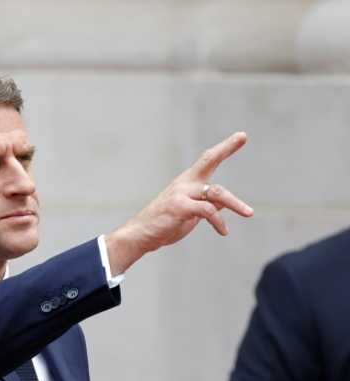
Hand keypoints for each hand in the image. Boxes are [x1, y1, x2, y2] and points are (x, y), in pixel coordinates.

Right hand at [105, 132, 253, 274]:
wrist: (140, 235)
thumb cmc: (163, 224)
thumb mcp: (189, 214)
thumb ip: (206, 205)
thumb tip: (223, 204)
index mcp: (187, 183)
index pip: (207, 161)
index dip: (224, 148)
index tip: (241, 136)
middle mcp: (184, 183)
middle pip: (208, 161)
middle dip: (226, 148)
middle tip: (243, 135)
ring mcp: (181, 194)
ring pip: (216, 193)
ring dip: (235, 204)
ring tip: (249, 213)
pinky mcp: (180, 207)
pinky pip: (208, 211)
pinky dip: (219, 222)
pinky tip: (224, 231)